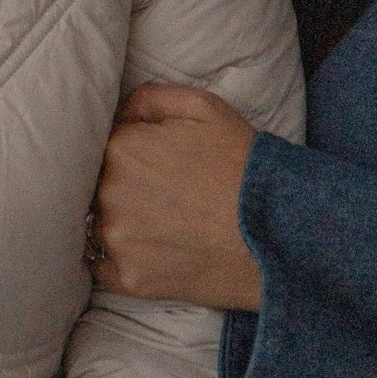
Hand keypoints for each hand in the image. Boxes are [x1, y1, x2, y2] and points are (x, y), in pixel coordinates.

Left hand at [91, 82, 261, 310]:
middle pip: (99, 184)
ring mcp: (118, 239)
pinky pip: (102, 267)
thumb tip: (119, 111)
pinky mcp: (128, 278)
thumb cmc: (243, 164)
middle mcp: (110, 193)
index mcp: (122, 148)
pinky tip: (149, 252)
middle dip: (124, 186)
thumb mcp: (204, 107)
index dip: (131, 152)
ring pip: (100, 223)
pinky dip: (119, 258)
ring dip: (121, 222)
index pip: (105, 145)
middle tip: (163, 194)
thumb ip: (149, 98)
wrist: (277, 231)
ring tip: (161, 224)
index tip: (154, 162)